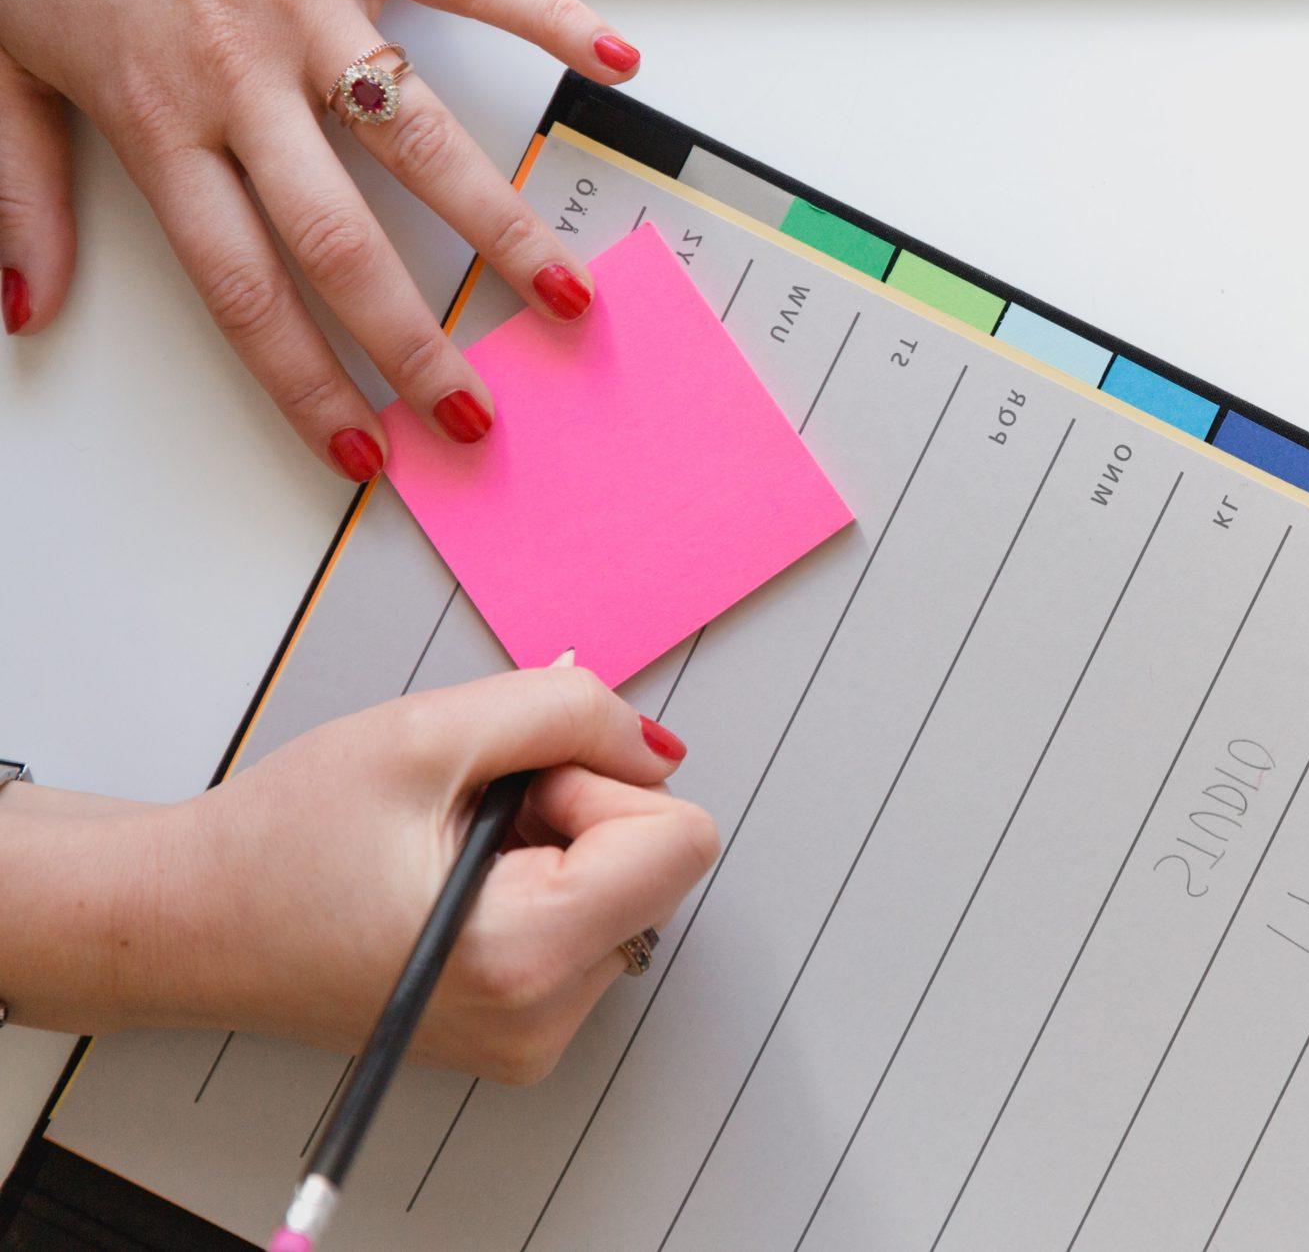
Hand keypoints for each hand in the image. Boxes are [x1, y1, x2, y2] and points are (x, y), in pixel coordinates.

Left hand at [0, 0, 641, 479]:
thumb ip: (20, 187)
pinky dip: (554, 19)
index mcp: (156, 115)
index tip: (361, 447)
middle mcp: (242, 73)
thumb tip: (25, 302)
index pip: (242, 288)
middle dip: (422, 346)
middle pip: (346, 243)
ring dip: (504, 228)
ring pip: (424, 141)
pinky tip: (618, 63)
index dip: (305, 381)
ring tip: (565, 294)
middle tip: (480, 410)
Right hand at [0, 667, 718, 1083]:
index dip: (601, 785)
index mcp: (526, 958)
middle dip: (577, 814)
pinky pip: (589, 923)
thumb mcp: (429, 731)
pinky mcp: (522, 1029)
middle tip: (464, 820)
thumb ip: (567, 712)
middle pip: (657, 865)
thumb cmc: (280, 840)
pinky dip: (537, 883)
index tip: (512, 791)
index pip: (681, 841)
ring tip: (444, 854)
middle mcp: (543, 1019)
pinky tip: (449, 884)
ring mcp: (535, 1036)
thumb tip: (657, 743)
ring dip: (553, 847)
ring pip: (626, 889)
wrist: (186, 922)